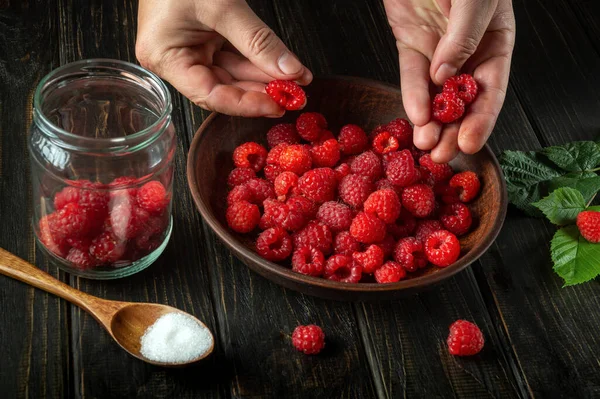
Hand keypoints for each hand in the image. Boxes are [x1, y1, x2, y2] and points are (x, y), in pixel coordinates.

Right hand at [136, 0, 311, 116]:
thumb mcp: (223, 6)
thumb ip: (258, 41)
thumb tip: (290, 71)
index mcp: (165, 57)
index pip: (209, 95)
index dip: (245, 104)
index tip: (276, 104)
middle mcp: (175, 58)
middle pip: (223, 87)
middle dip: (261, 91)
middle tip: (294, 95)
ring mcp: (190, 48)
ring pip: (232, 74)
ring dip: (264, 78)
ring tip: (295, 81)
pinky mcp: (205, 37)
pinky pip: (234, 57)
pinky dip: (258, 61)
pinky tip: (282, 68)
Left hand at [384, 0, 514, 161]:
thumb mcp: (474, 0)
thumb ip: (464, 37)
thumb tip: (447, 77)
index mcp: (495, 44)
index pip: (491, 90)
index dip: (481, 120)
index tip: (468, 144)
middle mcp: (467, 53)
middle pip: (461, 101)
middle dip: (451, 131)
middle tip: (440, 156)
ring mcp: (437, 51)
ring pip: (434, 94)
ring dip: (429, 122)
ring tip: (424, 146)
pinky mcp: (410, 43)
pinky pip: (410, 74)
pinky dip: (411, 95)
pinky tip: (413, 115)